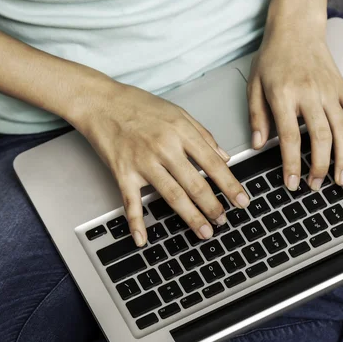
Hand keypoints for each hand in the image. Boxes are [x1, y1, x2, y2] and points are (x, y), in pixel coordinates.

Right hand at [69, 81, 249, 246]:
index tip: (242, 200)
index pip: (213, 164)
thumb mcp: (178, 113)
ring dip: (191, 216)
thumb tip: (225, 157)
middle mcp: (164, 148)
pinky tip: (143, 239)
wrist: (101, 102)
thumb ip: (204, 136)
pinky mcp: (123, 172)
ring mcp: (143, 162)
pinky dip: (136, 222)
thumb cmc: (138, 105)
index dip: (230, 185)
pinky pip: (131, 202)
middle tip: (224, 220)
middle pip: (195, 184)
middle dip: (213, 206)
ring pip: (172, 195)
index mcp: (181, 133)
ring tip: (205, 230)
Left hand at [247, 0, 342, 190]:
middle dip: (320, 166)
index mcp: (285, 96)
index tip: (292, 182)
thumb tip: (258, 145)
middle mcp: (310, 94)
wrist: (295, 28)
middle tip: (316, 185)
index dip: (292, 164)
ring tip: (341, 178)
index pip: (291, 137)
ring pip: (342, 128)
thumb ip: (256, 116)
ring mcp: (329, 91)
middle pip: (321, 137)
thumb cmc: (274, 57)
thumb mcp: (254, 85)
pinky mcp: (341, 87)